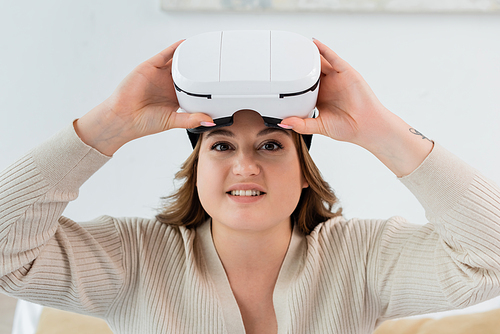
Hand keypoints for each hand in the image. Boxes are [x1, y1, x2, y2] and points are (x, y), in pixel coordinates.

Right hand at [75, 40, 213, 154]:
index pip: (192, 86)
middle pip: (186, 71)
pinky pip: (164, 55)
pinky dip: (174, 48)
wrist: (123, 118)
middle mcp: (167, 85)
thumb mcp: (173, 121)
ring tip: (203, 48)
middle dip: (198, 66)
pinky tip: (185, 43)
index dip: (203, 82)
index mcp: (174, 97)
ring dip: (188, 55)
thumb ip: (191, 120)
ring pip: (177, 61)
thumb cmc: (144, 122)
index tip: (217, 79)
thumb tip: (210, 122)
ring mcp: (159, 75)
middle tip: (213, 59)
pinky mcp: (150, 67)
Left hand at [281, 39, 432, 176]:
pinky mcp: (346, 73)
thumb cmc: (347, 128)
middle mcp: (328, 86)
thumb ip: (301, 124)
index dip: (293, 78)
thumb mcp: (319, 126)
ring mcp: (337, 78)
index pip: (303, 84)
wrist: (366, 127)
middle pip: (311, 70)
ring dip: (309, 53)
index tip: (279, 74)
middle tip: (284, 55)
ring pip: (320, 62)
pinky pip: (333, 59)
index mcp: (320, 97)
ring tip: (296, 45)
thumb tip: (283, 122)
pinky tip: (315, 43)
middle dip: (299, 63)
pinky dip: (324, 50)